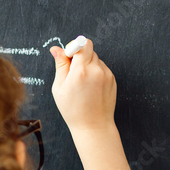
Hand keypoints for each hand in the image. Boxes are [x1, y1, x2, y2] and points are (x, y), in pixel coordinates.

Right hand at [48, 38, 136, 169]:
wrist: (94, 126)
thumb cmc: (73, 110)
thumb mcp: (60, 87)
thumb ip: (60, 65)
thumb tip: (56, 48)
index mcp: (81, 71)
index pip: (82, 44)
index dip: (74, 47)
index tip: (69, 56)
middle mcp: (96, 70)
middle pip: (89, 49)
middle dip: (80, 56)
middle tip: (73, 72)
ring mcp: (107, 75)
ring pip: (96, 59)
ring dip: (88, 65)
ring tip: (83, 83)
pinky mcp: (112, 79)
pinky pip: (102, 68)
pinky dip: (95, 73)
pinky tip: (91, 88)